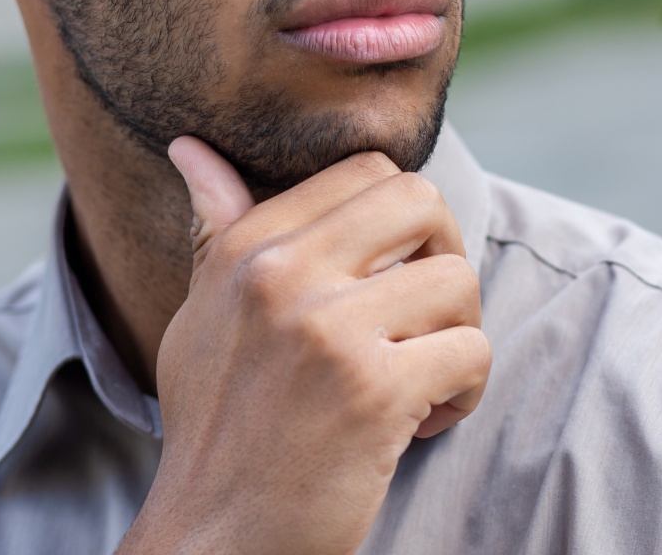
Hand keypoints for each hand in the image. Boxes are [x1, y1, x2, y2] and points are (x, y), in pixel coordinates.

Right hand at [118, 139, 490, 554]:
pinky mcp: (373, 392)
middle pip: (420, 198)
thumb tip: (190, 145)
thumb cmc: (214, 418)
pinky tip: (425, 418)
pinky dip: (466, 389)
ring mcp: (328, 329)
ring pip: (458, 280)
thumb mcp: (200, 309)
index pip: (363, 170)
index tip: (391, 267)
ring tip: (422, 373)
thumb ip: (215, 224)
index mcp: (245, 246)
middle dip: (444, 249)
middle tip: (425, 306)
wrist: (212, 533)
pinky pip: (471, 352)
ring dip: (458, 332)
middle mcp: (281, 273)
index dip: (400, 215)